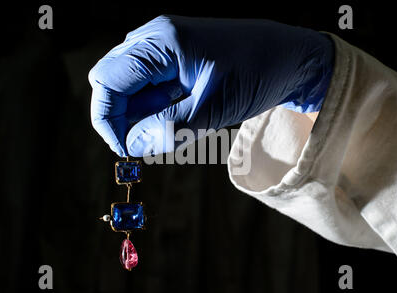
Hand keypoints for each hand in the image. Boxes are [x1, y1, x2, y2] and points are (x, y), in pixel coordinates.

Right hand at [88, 15, 333, 156]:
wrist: (289, 58)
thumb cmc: (257, 74)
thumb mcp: (213, 109)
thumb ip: (168, 129)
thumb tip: (131, 146)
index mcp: (161, 41)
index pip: (107, 81)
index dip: (107, 120)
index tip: (125, 150)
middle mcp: (154, 37)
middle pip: (111, 82)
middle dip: (122, 117)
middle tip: (151, 141)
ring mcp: (162, 46)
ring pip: (129, 87)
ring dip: (142, 114)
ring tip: (180, 124)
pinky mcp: (173, 57)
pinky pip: (149, 86)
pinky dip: (156, 108)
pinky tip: (183, 114)